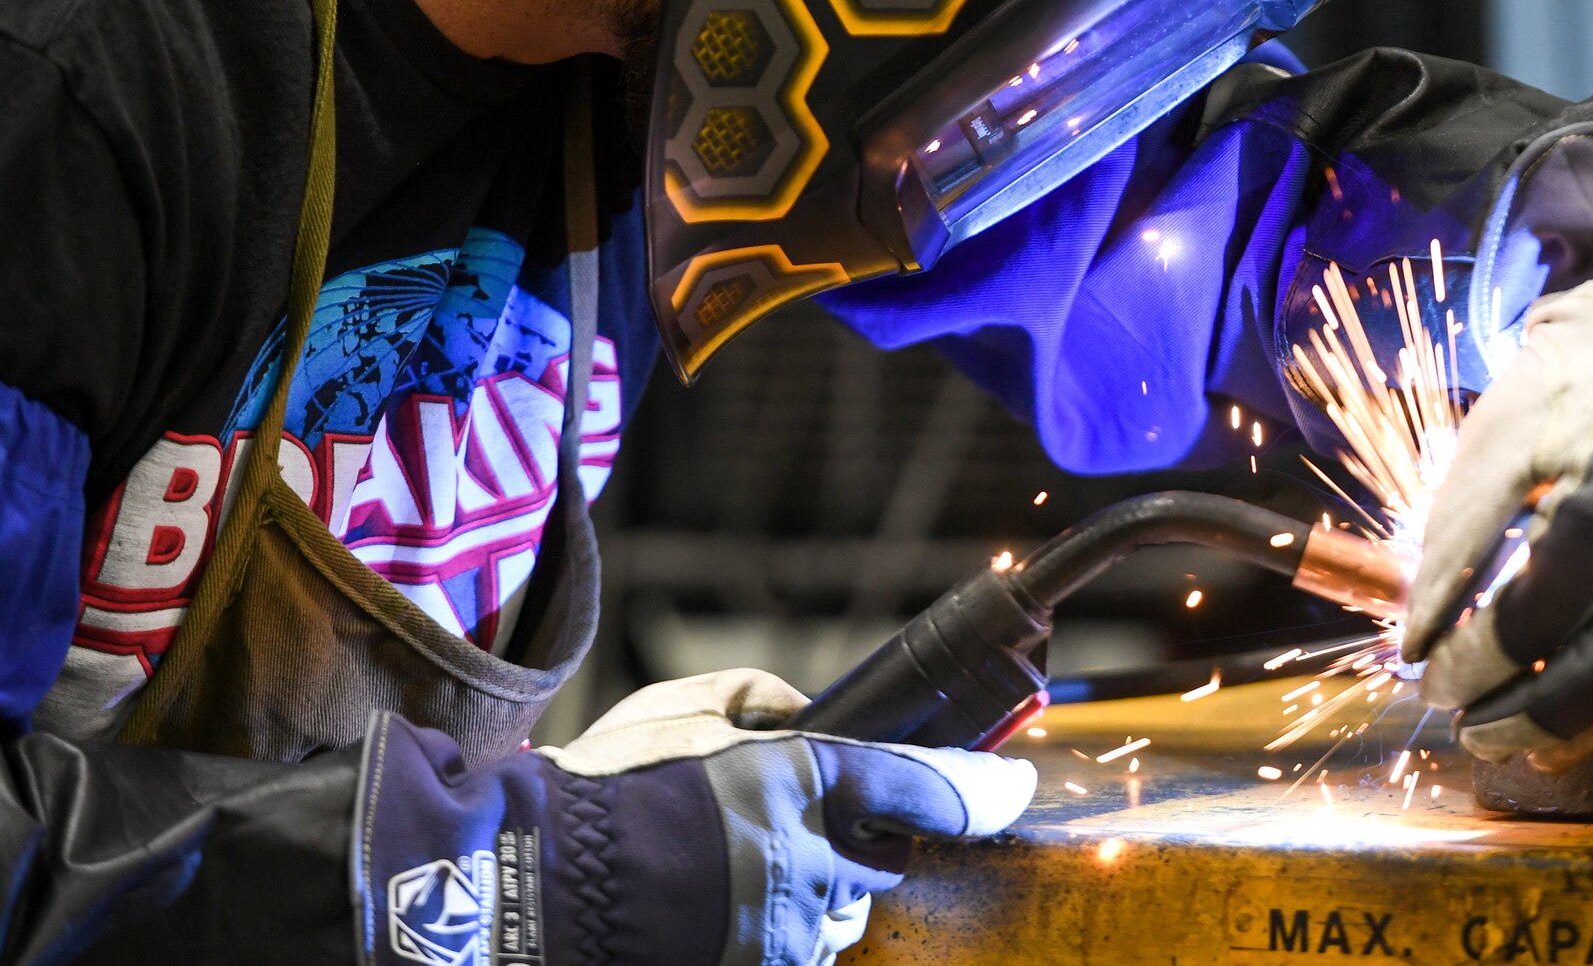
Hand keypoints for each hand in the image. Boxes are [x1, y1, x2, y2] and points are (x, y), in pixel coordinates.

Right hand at [355, 669, 1036, 965]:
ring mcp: (784, 938)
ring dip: (805, 899)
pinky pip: (792, 954)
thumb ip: (759, 699)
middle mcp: (809, 866)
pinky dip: (769, 934)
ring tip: (723, 877)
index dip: (983, 789)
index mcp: (799, 783)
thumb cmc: (601, 787)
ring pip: (832, 919)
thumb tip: (809, 714)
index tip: (1019, 786)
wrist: (526, 887)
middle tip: (786, 834)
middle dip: (853, 851)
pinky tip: (715, 911)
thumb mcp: (677, 706)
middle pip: (877, 869)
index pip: (925, 789)